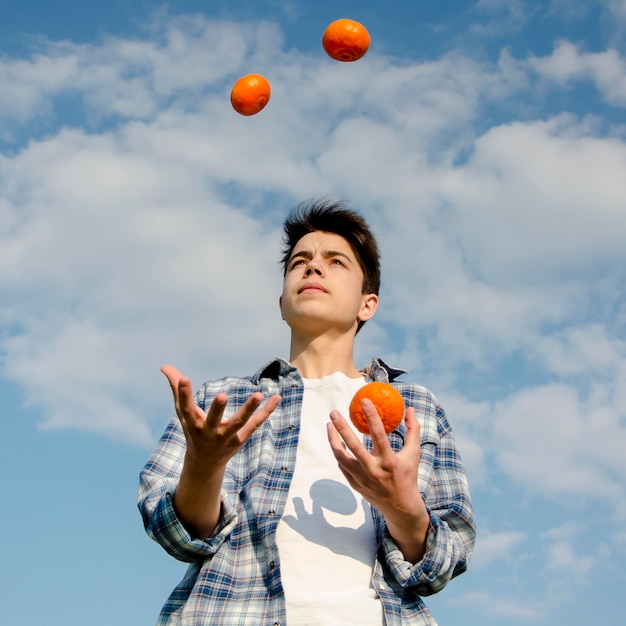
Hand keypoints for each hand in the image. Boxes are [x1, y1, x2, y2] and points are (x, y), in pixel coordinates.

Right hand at [161, 364, 280, 537]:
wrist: (204, 463)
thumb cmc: (192, 430)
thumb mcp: (183, 412)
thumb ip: (176, 389)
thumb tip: (164, 366)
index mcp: (191, 423)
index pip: (185, 407)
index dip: (184, 393)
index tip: (183, 378)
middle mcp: (208, 432)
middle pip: (213, 421)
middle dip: (217, 410)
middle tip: (222, 396)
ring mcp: (226, 437)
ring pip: (239, 423)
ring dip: (249, 410)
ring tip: (258, 395)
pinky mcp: (240, 439)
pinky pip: (255, 424)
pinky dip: (266, 412)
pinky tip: (277, 398)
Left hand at [327, 398, 429, 561]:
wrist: (400, 507)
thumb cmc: (407, 476)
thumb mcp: (413, 454)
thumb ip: (413, 430)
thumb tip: (410, 409)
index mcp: (389, 461)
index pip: (378, 434)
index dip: (371, 416)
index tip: (364, 401)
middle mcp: (373, 470)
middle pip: (353, 446)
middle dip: (341, 427)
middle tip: (334, 412)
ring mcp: (361, 478)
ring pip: (341, 456)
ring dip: (333, 439)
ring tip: (330, 424)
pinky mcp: (354, 484)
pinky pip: (342, 465)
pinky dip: (339, 452)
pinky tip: (337, 442)